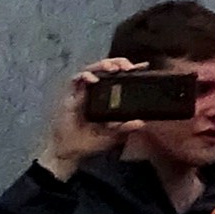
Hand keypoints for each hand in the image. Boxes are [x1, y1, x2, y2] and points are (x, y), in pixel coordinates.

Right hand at [41, 59, 135, 177]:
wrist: (70, 150)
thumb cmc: (91, 140)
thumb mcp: (113, 135)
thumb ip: (125, 128)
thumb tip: (141, 123)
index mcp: (109, 97)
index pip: (121, 78)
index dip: (131, 70)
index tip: (144, 66)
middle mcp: (97, 91)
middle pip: (107, 68)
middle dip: (118, 62)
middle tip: (129, 66)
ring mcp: (83, 92)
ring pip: (93, 69)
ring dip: (103, 64)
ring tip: (113, 68)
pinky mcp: (71, 95)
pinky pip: (76, 80)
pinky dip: (85, 76)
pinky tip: (93, 79)